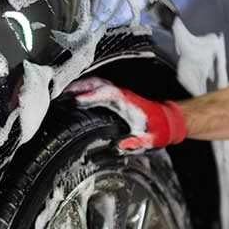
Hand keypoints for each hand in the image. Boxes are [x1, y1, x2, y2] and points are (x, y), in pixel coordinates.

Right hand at [66, 78, 186, 150]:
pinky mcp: (117, 95)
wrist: (168, 121)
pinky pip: (98, 87)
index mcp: (128, 103)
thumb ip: (134, 143)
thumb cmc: (157, 130)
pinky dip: (85, 88)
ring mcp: (119, 93)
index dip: (91, 97)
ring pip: (96, 83)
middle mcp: (122, 94)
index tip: (76, 101)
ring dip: (79, 85)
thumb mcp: (148, 141)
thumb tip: (118, 145)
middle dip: (78, 87)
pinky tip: (74, 94)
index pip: (106, 94)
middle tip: (59, 94)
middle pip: (97, 84)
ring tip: (61, 93)